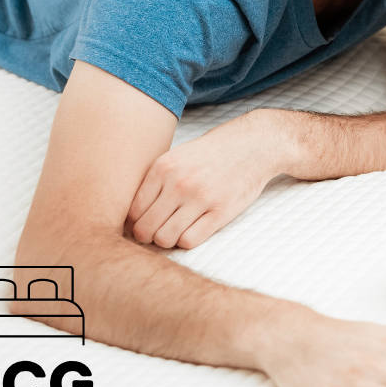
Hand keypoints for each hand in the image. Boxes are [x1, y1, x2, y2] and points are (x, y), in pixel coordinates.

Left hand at [127, 108, 291, 248]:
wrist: (254, 145)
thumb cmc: (212, 154)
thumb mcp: (177, 157)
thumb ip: (155, 182)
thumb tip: (131, 218)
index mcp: (163, 168)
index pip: (133, 211)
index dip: (134, 223)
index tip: (143, 224)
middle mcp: (179, 183)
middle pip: (146, 228)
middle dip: (148, 236)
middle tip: (156, 233)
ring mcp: (201, 198)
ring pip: (165, 238)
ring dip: (167, 240)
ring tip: (174, 232)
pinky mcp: (221, 211)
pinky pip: (189, 240)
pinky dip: (186, 241)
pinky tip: (192, 229)